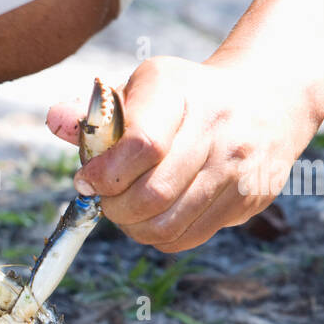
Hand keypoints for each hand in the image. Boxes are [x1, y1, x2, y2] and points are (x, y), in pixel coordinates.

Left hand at [46, 56, 323, 252]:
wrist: (268, 97)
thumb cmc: (187, 97)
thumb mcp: (142, 86)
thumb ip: (93, 111)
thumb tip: (55, 120)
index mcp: (181, 91)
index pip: (141, 145)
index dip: (105, 174)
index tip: (87, 180)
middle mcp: (218, 127)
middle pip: (151, 195)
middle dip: (115, 207)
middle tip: (107, 199)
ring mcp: (239, 167)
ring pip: (168, 225)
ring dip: (135, 227)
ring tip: (129, 208)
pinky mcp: (250, 198)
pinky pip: (189, 237)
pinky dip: (162, 236)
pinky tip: (159, 213)